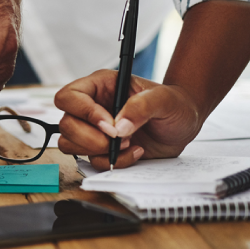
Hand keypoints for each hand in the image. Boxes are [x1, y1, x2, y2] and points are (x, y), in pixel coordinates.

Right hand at [54, 70, 203, 170]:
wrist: (182, 124)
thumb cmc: (174, 104)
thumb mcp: (164, 100)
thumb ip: (142, 106)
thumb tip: (119, 127)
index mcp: (100, 86)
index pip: (69, 96)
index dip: (83, 112)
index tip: (110, 126)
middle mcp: (91, 107)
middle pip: (66, 124)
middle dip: (90, 138)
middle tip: (119, 139)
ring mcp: (93, 129)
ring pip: (70, 144)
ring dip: (98, 151)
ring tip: (127, 144)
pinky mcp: (101, 148)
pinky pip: (92, 161)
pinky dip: (113, 162)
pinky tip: (134, 151)